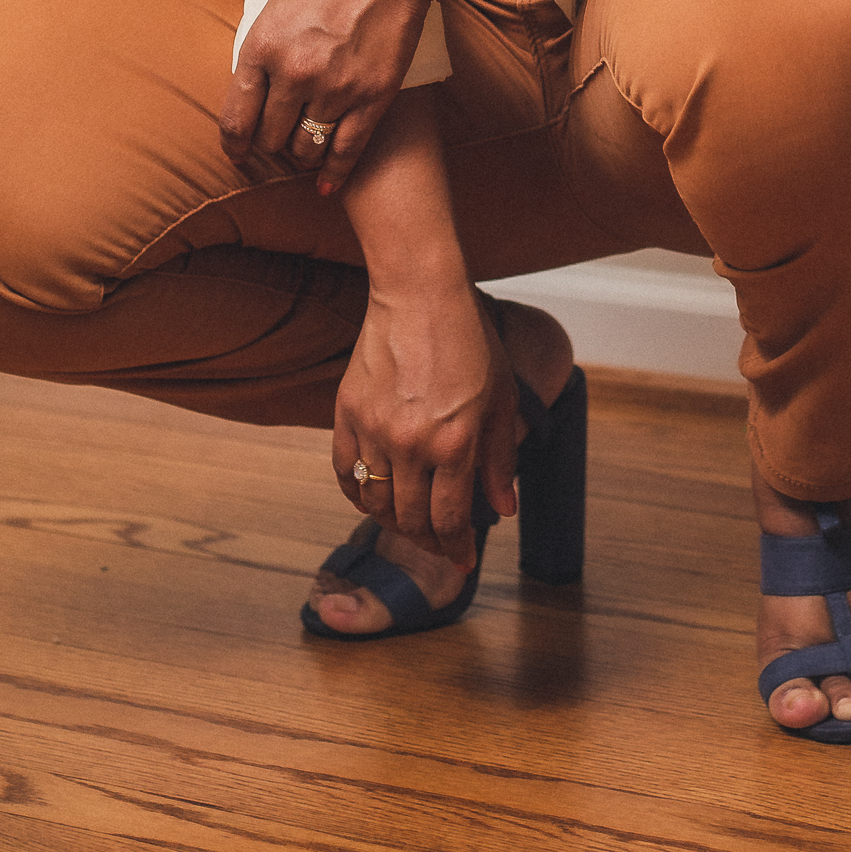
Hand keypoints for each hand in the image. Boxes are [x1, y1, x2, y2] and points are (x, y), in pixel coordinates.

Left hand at [219, 0, 426, 192]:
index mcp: (263, 46)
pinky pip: (346, 151)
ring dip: (302, 154)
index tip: (237, 154)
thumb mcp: (278, 4)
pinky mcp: (373, 96)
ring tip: (304, 148)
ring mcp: (335, 87)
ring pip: (306, 149)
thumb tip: (252, 92)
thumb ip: (262, 50)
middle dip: (270, 145)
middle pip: (270, 139)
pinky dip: (334, 174)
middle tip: (277, 143)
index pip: (235, 118)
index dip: (233, 146)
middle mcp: (295, 72)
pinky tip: (325, 185)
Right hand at [332, 287, 515, 566]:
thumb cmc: (468, 339)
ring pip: (377, 502)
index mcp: (455, 442)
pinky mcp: (346, 413)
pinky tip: (374, 498)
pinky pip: (346, 472)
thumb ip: (499, 459)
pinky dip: (359, 494)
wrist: (419, 293)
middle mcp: (411, 443)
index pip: (450, 518)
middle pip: (412, 519)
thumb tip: (504, 509)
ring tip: (410, 524)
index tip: (463, 558)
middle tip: (439, 545)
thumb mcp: (500, 398)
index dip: (456, 546)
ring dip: (394, 522)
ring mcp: (374, 429)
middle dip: (429, 541)